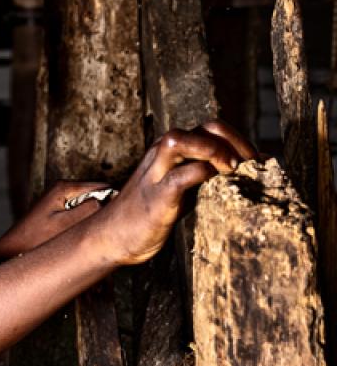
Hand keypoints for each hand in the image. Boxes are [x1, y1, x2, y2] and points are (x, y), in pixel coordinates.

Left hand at [0, 180, 110, 258]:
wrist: (11, 251)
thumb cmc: (34, 240)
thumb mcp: (66, 224)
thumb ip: (90, 210)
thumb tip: (112, 200)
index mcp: (65, 187)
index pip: (105, 187)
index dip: (117, 201)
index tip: (122, 218)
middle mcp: (63, 189)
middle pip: (99, 195)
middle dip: (106, 210)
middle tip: (109, 229)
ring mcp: (61, 199)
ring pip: (91, 205)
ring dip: (97, 218)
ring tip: (93, 234)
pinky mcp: (59, 210)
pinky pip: (82, 213)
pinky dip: (87, 222)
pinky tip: (82, 236)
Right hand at [95, 123, 257, 266]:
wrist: (110, 237)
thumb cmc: (150, 215)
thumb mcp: (179, 188)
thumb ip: (203, 175)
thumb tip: (251, 169)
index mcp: (171, 151)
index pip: (213, 129)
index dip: (239, 140)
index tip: (254, 163)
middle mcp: (162, 155)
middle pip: (205, 128)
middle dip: (235, 143)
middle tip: (247, 167)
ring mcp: (156, 173)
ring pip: (181, 140)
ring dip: (214, 151)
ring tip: (230, 171)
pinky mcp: (157, 196)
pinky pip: (181, 175)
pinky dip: (203, 175)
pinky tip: (217, 187)